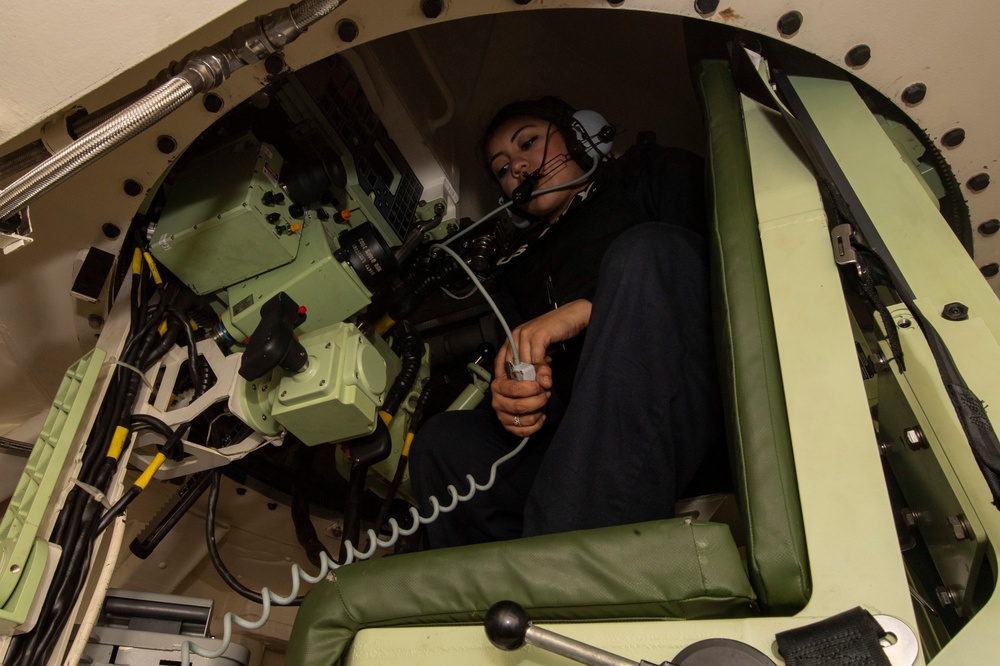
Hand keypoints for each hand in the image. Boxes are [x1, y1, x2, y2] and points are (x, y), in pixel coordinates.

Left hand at [491, 300, 591, 434]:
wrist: (572, 317)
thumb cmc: (555, 335)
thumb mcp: (541, 354)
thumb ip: (533, 367)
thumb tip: (531, 385)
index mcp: (512, 340)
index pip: (501, 364)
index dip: (509, 381)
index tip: (519, 394)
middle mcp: (515, 336)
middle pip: (512, 367)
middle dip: (523, 382)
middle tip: (535, 392)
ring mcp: (525, 334)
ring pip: (524, 365)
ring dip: (534, 378)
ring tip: (543, 385)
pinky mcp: (537, 335)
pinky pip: (536, 359)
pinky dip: (542, 370)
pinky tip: (548, 375)